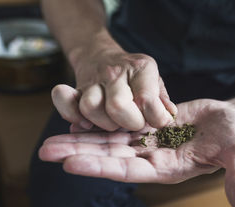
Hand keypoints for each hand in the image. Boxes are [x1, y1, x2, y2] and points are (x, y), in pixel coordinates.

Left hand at [39, 99, 234, 206]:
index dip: (100, 168)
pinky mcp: (147, 126)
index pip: (128, 171)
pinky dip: (100, 122)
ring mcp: (148, 142)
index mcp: (167, 169)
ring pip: (110, 140)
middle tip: (44, 151)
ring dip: (82, 139)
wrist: (231, 120)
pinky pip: (119, 124)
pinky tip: (78, 118)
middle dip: (79, 154)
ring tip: (51, 138)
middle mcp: (152, 157)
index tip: (70, 165)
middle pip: (110, 157)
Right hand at [51, 39, 176, 131]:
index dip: (154, 117)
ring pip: (90, 108)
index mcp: (141, 68)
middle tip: (134, 123)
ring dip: (104, 124)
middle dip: (129, 123)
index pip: (147, 99)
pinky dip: (72, 116)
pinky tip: (85, 123)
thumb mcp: (154, 80)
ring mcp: (93, 80)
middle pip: (117, 106)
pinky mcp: (75, 89)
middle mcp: (115, 72)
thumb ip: (162, 99)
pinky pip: (65, 102)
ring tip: (114, 122)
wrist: (99, 54)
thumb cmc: (133, 75)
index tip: (156, 121)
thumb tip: (169, 116)